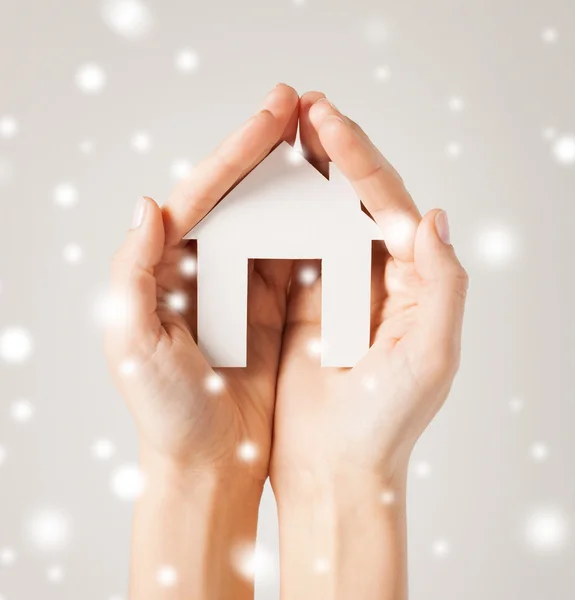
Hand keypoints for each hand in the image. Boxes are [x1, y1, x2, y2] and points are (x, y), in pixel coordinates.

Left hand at [104, 84, 298, 598]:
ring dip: (297, 183)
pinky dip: (315, 230)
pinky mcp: (274, 310)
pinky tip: (335, 202)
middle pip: (242, 197)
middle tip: (303, 107)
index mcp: (168, 268)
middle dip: (270, 151)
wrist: (210, 463)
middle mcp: (206, 270)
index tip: (275, 113)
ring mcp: (244, 288)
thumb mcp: (132, 341)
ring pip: (274, 221)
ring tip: (324, 141)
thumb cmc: (167, 411)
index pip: (204, 195)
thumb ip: (133, 271)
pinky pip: (298, 260)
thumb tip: (150, 204)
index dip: (238, 152)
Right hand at [271, 93, 467, 598]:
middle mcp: (375, 278)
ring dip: (298, 178)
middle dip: (329, 151)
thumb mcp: (431, 356)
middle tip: (301, 107)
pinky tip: (256, 192)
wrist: (335, 471)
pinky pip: (284, 252)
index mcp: (411, 281)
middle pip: (353, 200)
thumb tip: (432, 216)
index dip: (359, 158)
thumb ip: (443, 285)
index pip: (387, 204)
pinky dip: (272, 220)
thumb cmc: (386, 423)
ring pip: (315, 218)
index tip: (326, 120)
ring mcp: (333, 289)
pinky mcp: (298, 307)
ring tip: (278, 136)